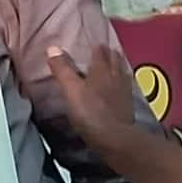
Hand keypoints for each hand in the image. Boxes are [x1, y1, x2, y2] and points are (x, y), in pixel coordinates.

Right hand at [35, 40, 156, 157]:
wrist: (114, 138)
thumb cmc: (90, 112)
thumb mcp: (71, 90)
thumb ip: (62, 70)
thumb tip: (52, 48)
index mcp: (101, 71)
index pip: (100, 53)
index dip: (97, 48)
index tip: (96, 44)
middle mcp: (115, 77)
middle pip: (114, 61)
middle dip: (110, 55)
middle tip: (108, 51)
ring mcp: (124, 92)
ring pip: (123, 73)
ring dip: (119, 67)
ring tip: (117, 65)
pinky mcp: (129, 106)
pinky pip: (127, 89)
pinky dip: (124, 84)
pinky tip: (122, 88)